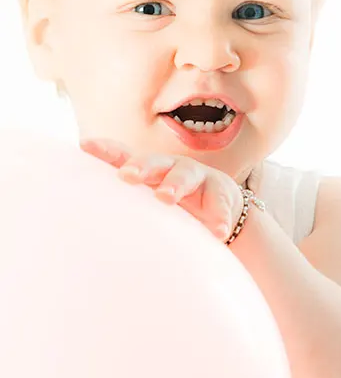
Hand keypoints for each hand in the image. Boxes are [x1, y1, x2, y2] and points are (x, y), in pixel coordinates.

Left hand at [80, 138, 242, 241]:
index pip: (126, 156)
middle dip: (141, 166)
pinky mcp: (222, 194)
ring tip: (165, 197)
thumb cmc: (177, 203)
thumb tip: (81, 215)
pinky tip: (217, 231)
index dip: (106, 150)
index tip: (85, 146)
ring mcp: (199, 178)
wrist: (224, 208)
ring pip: (186, 175)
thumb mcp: (151, 199)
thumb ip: (124, 202)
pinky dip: (219, 217)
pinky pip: (220, 205)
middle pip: (156, 162)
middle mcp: (173, 167)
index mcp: (152, 169)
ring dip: (175, 184)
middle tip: (127, 176)